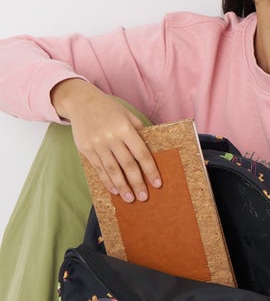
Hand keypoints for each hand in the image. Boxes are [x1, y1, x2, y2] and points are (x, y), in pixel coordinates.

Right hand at [51, 78, 160, 201]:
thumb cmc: (109, 109)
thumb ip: (139, 132)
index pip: (141, 154)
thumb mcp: (128, 115)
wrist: (81, 101)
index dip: (150, 170)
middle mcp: (111, 137)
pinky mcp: (86, 149)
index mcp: (125, 128)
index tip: (157, 184)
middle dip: (137, 183)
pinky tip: (114, 190)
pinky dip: (107, 181)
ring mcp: (97, 144)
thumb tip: (152, 152)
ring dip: (122, 187)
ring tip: (130, 199)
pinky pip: (98, 168)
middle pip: (128, 165)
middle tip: (144, 198)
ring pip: (112, 170)